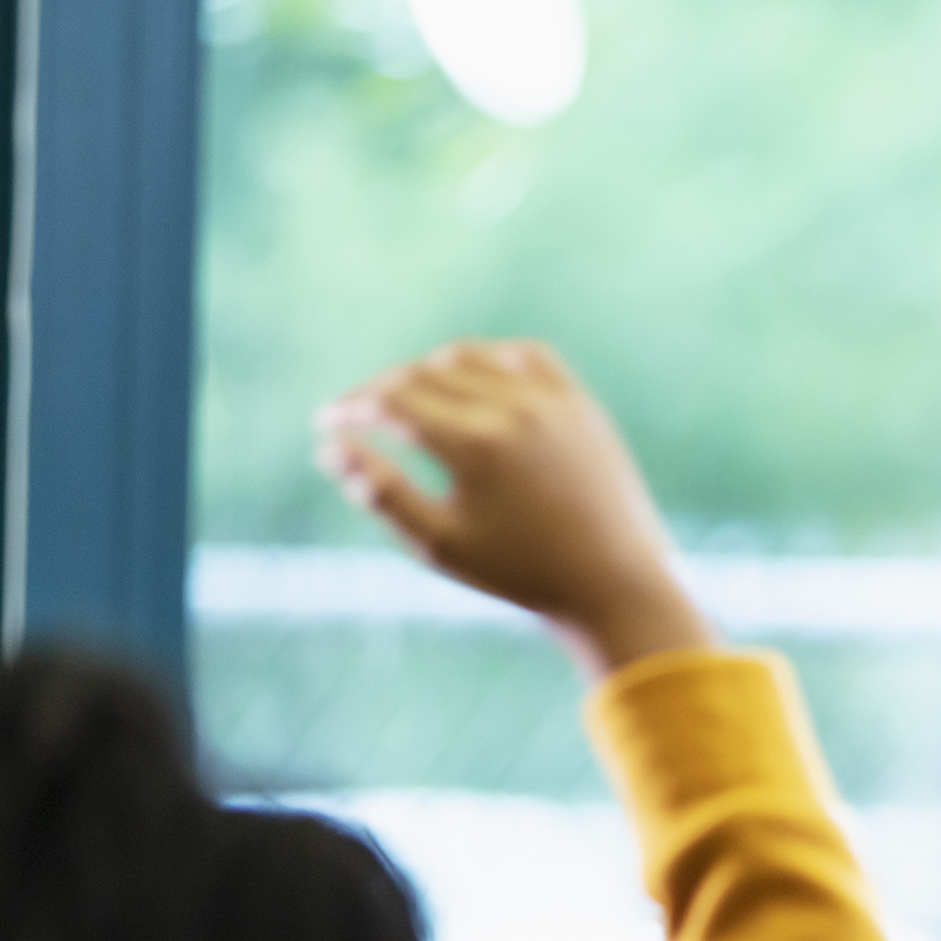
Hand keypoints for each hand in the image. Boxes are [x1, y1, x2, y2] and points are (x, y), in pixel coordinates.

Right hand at [314, 339, 718, 676]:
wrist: (614, 585)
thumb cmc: (521, 574)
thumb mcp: (440, 543)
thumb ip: (380, 493)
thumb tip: (329, 449)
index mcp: (476, 443)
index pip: (394, 400)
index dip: (352, 408)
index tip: (326, 422)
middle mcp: (515, 408)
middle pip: (424, 373)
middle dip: (381, 389)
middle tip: (358, 414)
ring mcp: (553, 399)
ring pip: (471, 356)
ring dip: (428, 368)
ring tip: (404, 398)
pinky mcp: (581, 403)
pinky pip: (526, 355)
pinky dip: (488, 357)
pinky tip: (468, 376)